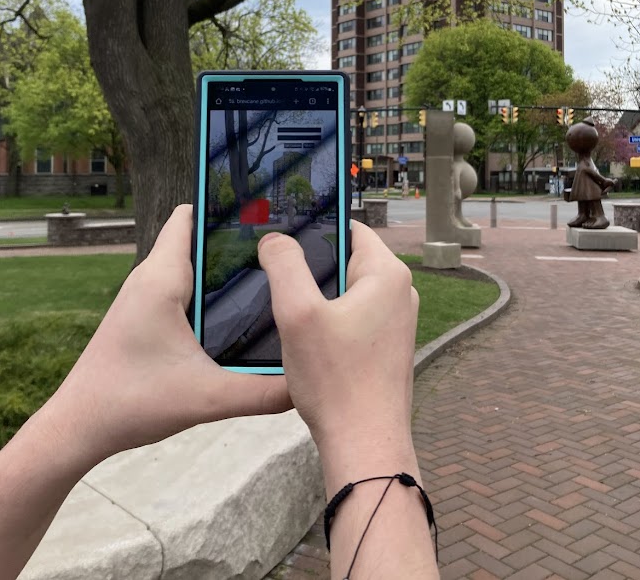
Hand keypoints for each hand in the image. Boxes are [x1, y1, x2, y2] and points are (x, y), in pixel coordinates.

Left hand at [45, 205, 290, 464]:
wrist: (78, 427)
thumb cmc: (131, 401)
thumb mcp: (208, 398)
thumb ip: (262, 392)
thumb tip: (306, 384)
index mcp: (162, 278)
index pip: (190, 217)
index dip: (222, 207)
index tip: (262, 207)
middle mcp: (150, 278)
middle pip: (196, 240)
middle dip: (234, 240)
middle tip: (281, 246)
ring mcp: (144, 297)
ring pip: (189, 266)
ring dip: (221, 269)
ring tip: (268, 275)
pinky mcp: (142, 316)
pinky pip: (180, 288)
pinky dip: (207, 292)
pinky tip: (235, 314)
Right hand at [258, 221, 417, 457]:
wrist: (365, 445)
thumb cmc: (335, 380)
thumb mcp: (298, 314)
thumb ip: (284, 265)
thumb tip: (274, 238)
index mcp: (387, 274)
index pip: (348, 228)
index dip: (314, 228)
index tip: (281, 236)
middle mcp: (400, 292)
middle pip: (346, 258)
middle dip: (312, 264)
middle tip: (274, 274)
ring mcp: (396, 321)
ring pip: (348, 290)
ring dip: (319, 295)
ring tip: (286, 307)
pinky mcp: (387, 346)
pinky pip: (354, 316)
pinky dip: (330, 318)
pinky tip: (306, 337)